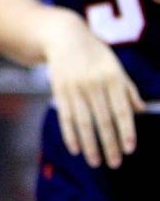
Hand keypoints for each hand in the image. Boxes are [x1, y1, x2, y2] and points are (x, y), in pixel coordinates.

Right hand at [42, 14, 144, 168]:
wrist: (63, 37)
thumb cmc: (95, 54)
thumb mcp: (115, 66)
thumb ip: (127, 89)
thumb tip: (140, 112)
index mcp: (112, 77)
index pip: (121, 110)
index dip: (126, 131)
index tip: (130, 150)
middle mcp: (93, 83)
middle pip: (103, 120)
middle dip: (109, 144)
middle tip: (114, 163)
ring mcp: (74, 88)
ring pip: (83, 122)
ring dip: (90, 145)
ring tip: (96, 162)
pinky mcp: (59, 90)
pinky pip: (65, 117)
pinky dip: (70, 135)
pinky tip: (76, 149)